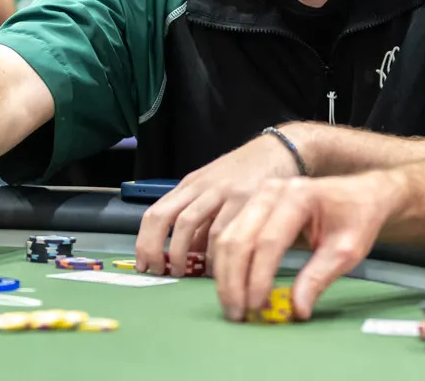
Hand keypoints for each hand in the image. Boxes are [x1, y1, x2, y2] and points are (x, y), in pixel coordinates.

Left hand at [136, 126, 309, 276]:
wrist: (280, 150)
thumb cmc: (247, 175)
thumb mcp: (215, 190)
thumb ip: (201, 220)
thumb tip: (185, 257)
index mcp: (190, 185)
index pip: (155, 212)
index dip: (145, 241)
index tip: (144, 264)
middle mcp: (201, 186)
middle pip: (165, 217)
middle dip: (155, 248)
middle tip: (159, 271)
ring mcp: (221, 191)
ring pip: (188, 224)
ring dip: (181, 254)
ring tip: (185, 274)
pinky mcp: (245, 198)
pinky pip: (221, 231)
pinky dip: (213, 253)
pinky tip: (216, 266)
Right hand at [212, 174, 398, 321]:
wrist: (359, 193)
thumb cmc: (356, 218)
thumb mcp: (347, 251)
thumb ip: (319, 278)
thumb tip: (297, 310)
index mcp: (298, 196)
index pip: (269, 241)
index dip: (259, 276)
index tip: (257, 306)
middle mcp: (272, 191)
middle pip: (240, 238)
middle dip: (234, 280)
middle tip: (237, 314)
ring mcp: (258, 195)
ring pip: (227, 236)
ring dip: (225, 274)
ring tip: (233, 306)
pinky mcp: (252, 204)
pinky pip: (230, 234)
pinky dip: (226, 263)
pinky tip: (231, 286)